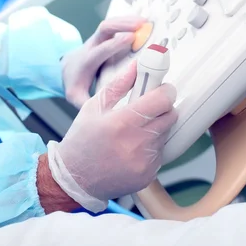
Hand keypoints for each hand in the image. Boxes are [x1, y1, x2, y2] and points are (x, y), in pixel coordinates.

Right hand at [47, 62, 177, 212]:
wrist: (75, 180)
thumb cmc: (82, 141)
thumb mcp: (93, 107)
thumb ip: (118, 85)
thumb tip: (137, 66)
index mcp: (121, 122)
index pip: (161, 100)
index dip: (165, 91)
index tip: (161, 89)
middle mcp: (135, 143)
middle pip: (170, 116)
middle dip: (163, 108)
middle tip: (148, 108)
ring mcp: (144, 162)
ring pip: (166, 134)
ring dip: (156, 128)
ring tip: (135, 131)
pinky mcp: (148, 174)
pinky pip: (160, 153)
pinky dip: (151, 147)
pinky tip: (133, 148)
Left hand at [62, 16, 146, 108]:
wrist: (66, 67)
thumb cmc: (75, 81)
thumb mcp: (75, 96)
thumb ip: (86, 104)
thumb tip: (101, 114)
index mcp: (86, 61)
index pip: (100, 50)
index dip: (114, 44)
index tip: (130, 39)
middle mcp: (92, 46)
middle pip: (104, 29)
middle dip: (122, 26)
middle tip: (140, 26)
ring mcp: (98, 38)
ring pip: (110, 23)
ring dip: (127, 20)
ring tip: (145, 22)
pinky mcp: (105, 36)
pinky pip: (116, 24)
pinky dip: (128, 21)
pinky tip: (143, 21)